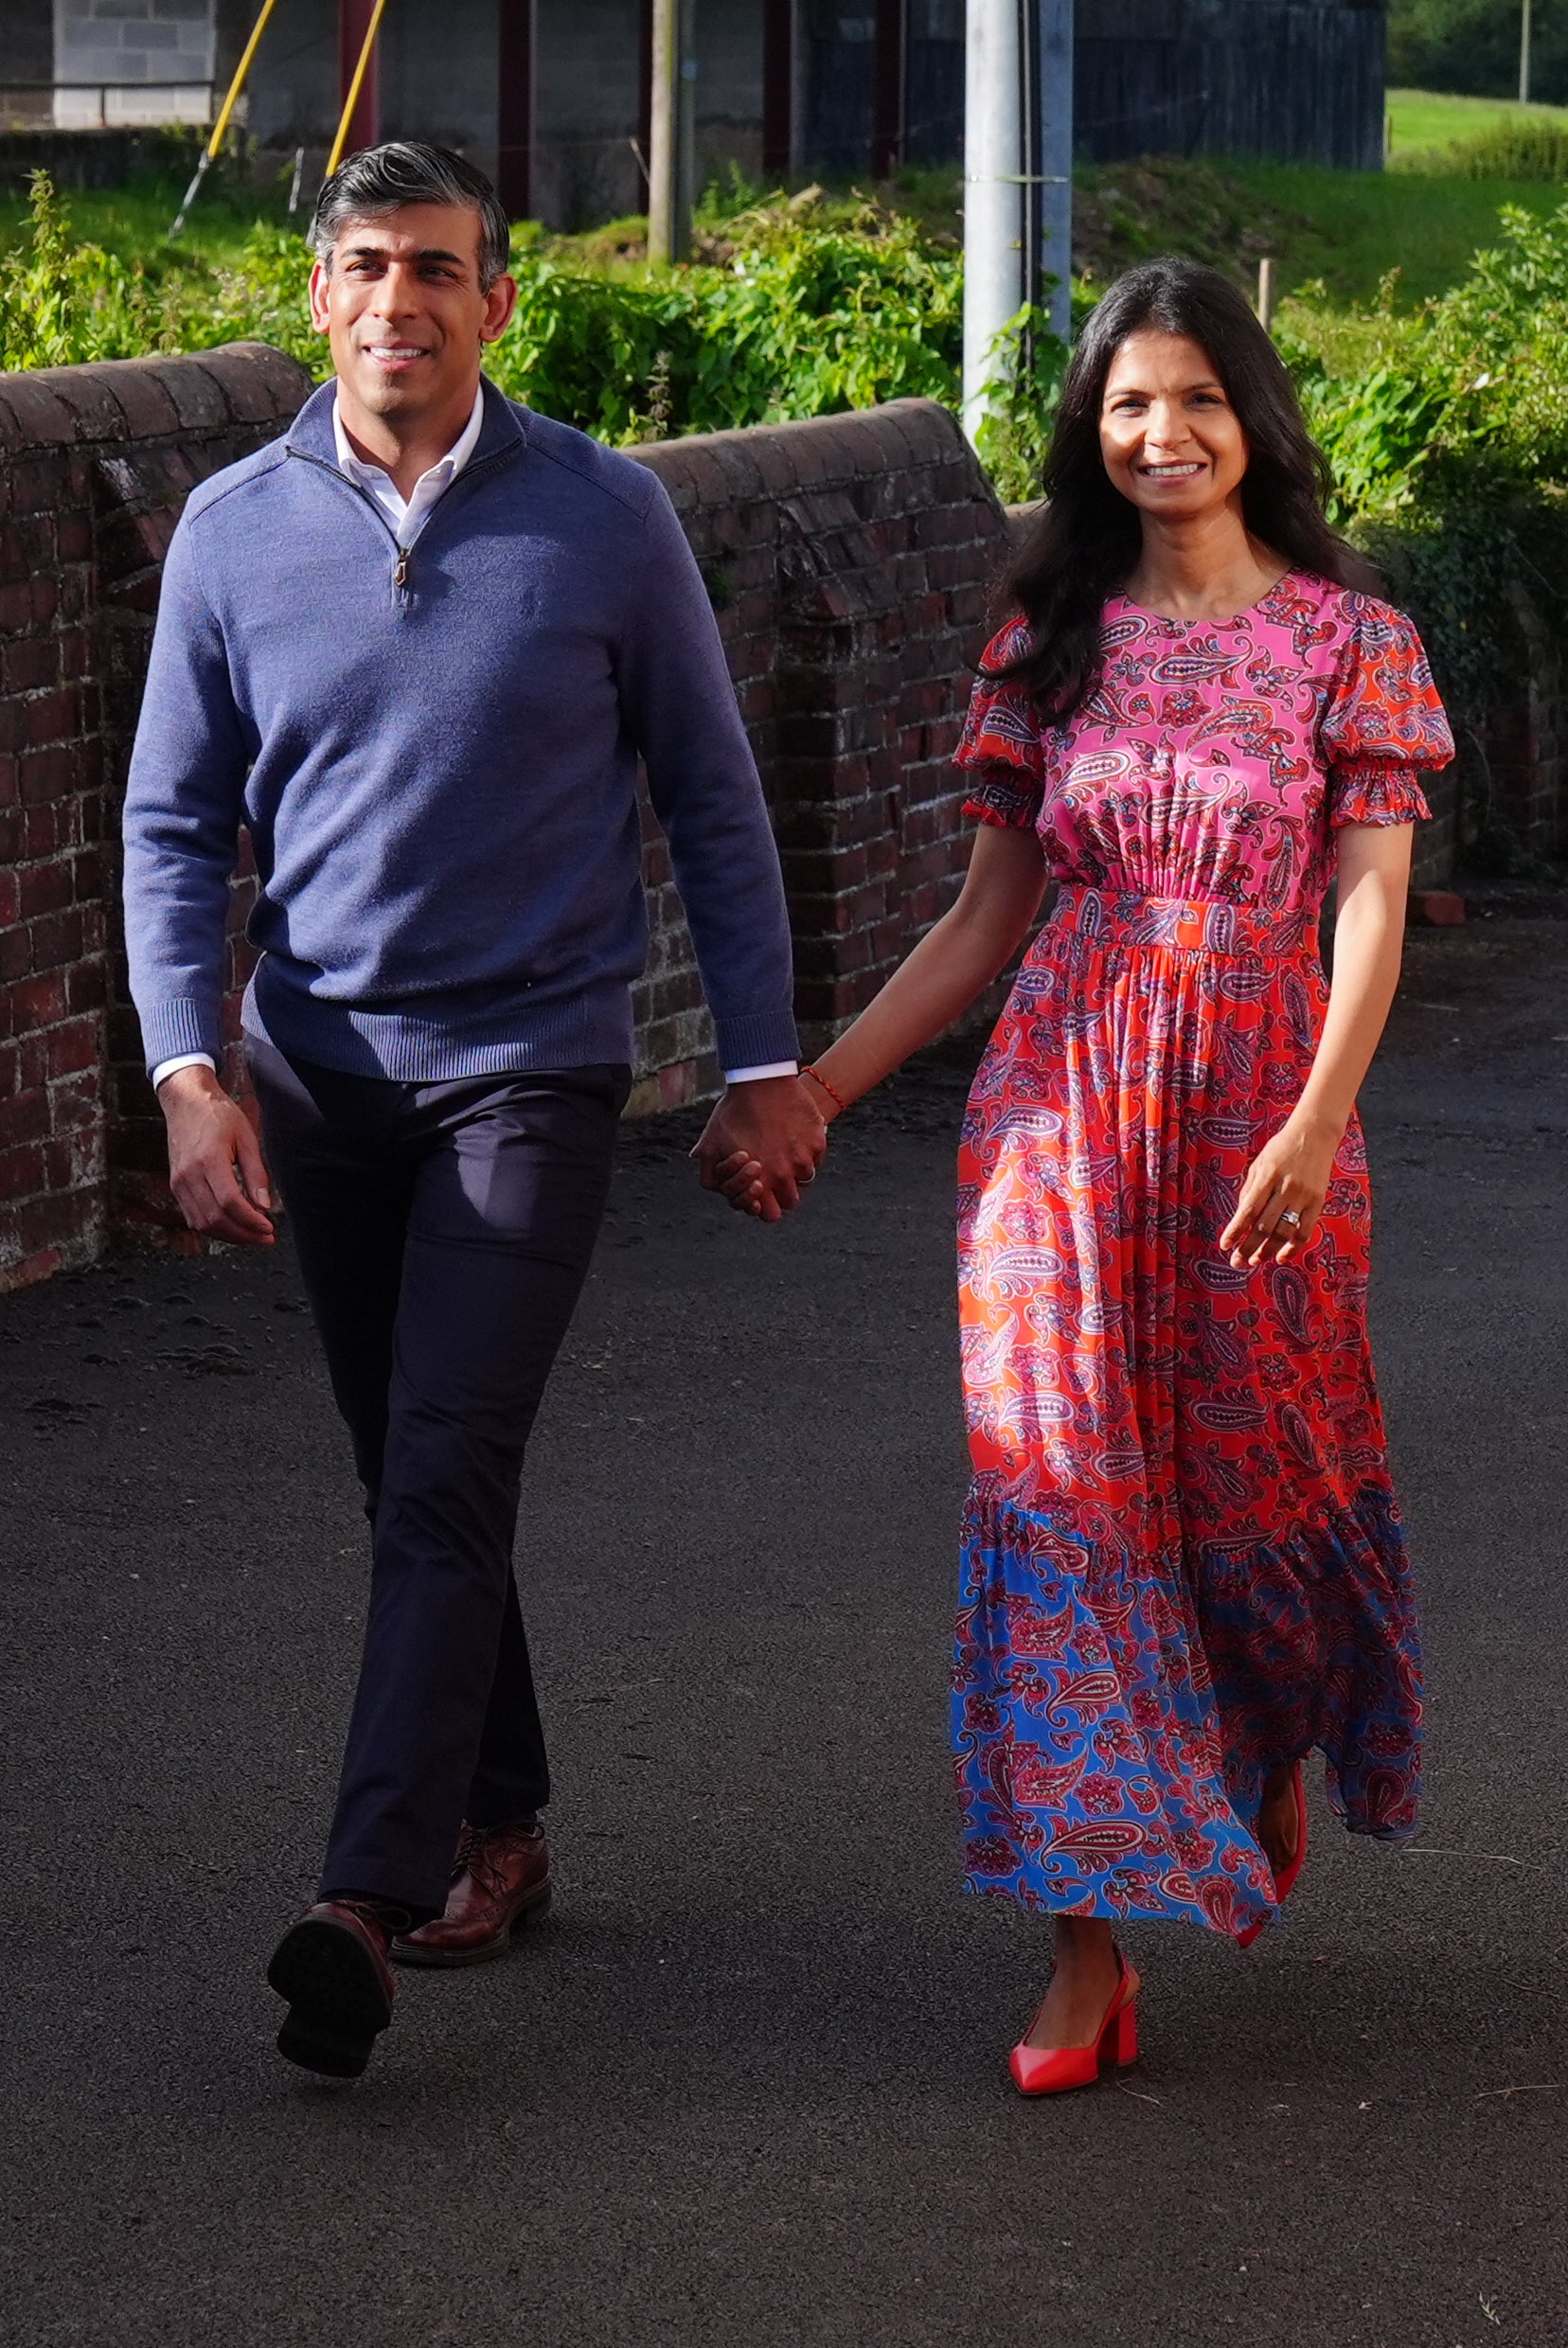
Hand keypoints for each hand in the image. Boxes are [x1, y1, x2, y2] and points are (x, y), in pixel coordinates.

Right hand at [159, 1064, 274, 1247]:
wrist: (186, 1102)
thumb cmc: (218, 1115)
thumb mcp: (246, 1138)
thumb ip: (256, 1174)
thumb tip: (265, 1206)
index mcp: (208, 1160)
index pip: (230, 1202)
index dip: (250, 1221)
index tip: (269, 1228)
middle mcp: (188, 1175)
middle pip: (215, 1219)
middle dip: (243, 1234)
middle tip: (265, 1238)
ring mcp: (178, 1182)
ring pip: (202, 1223)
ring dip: (229, 1235)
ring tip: (252, 1236)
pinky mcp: (175, 1186)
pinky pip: (192, 1216)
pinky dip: (213, 1227)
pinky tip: (233, 1227)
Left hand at [691, 1075, 826, 1222]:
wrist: (760, 1079)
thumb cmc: (732, 1112)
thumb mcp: (710, 1145)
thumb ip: (711, 1175)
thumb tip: (719, 1190)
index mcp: (760, 1181)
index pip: (770, 1215)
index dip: (764, 1206)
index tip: (760, 1188)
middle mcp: (785, 1175)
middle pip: (791, 1202)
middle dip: (781, 1191)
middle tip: (773, 1172)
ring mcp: (804, 1159)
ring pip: (805, 1178)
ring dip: (795, 1168)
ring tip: (782, 1148)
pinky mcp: (818, 1141)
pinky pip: (816, 1156)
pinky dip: (807, 1150)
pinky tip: (793, 1134)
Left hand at [1220, 1108, 1342, 1268]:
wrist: (1315, 1134)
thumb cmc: (1282, 1149)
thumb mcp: (1259, 1163)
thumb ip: (1250, 1190)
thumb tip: (1241, 1218)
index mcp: (1268, 1176)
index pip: (1249, 1210)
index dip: (1236, 1230)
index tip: (1224, 1245)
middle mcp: (1286, 1188)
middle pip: (1265, 1226)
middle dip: (1248, 1247)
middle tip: (1236, 1263)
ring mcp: (1304, 1196)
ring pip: (1284, 1232)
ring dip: (1268, 1250)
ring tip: (1254, 1261)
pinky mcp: (1318, 1202)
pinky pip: (1305, 1231)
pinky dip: (1293, 1247)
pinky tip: (1281, 1257)